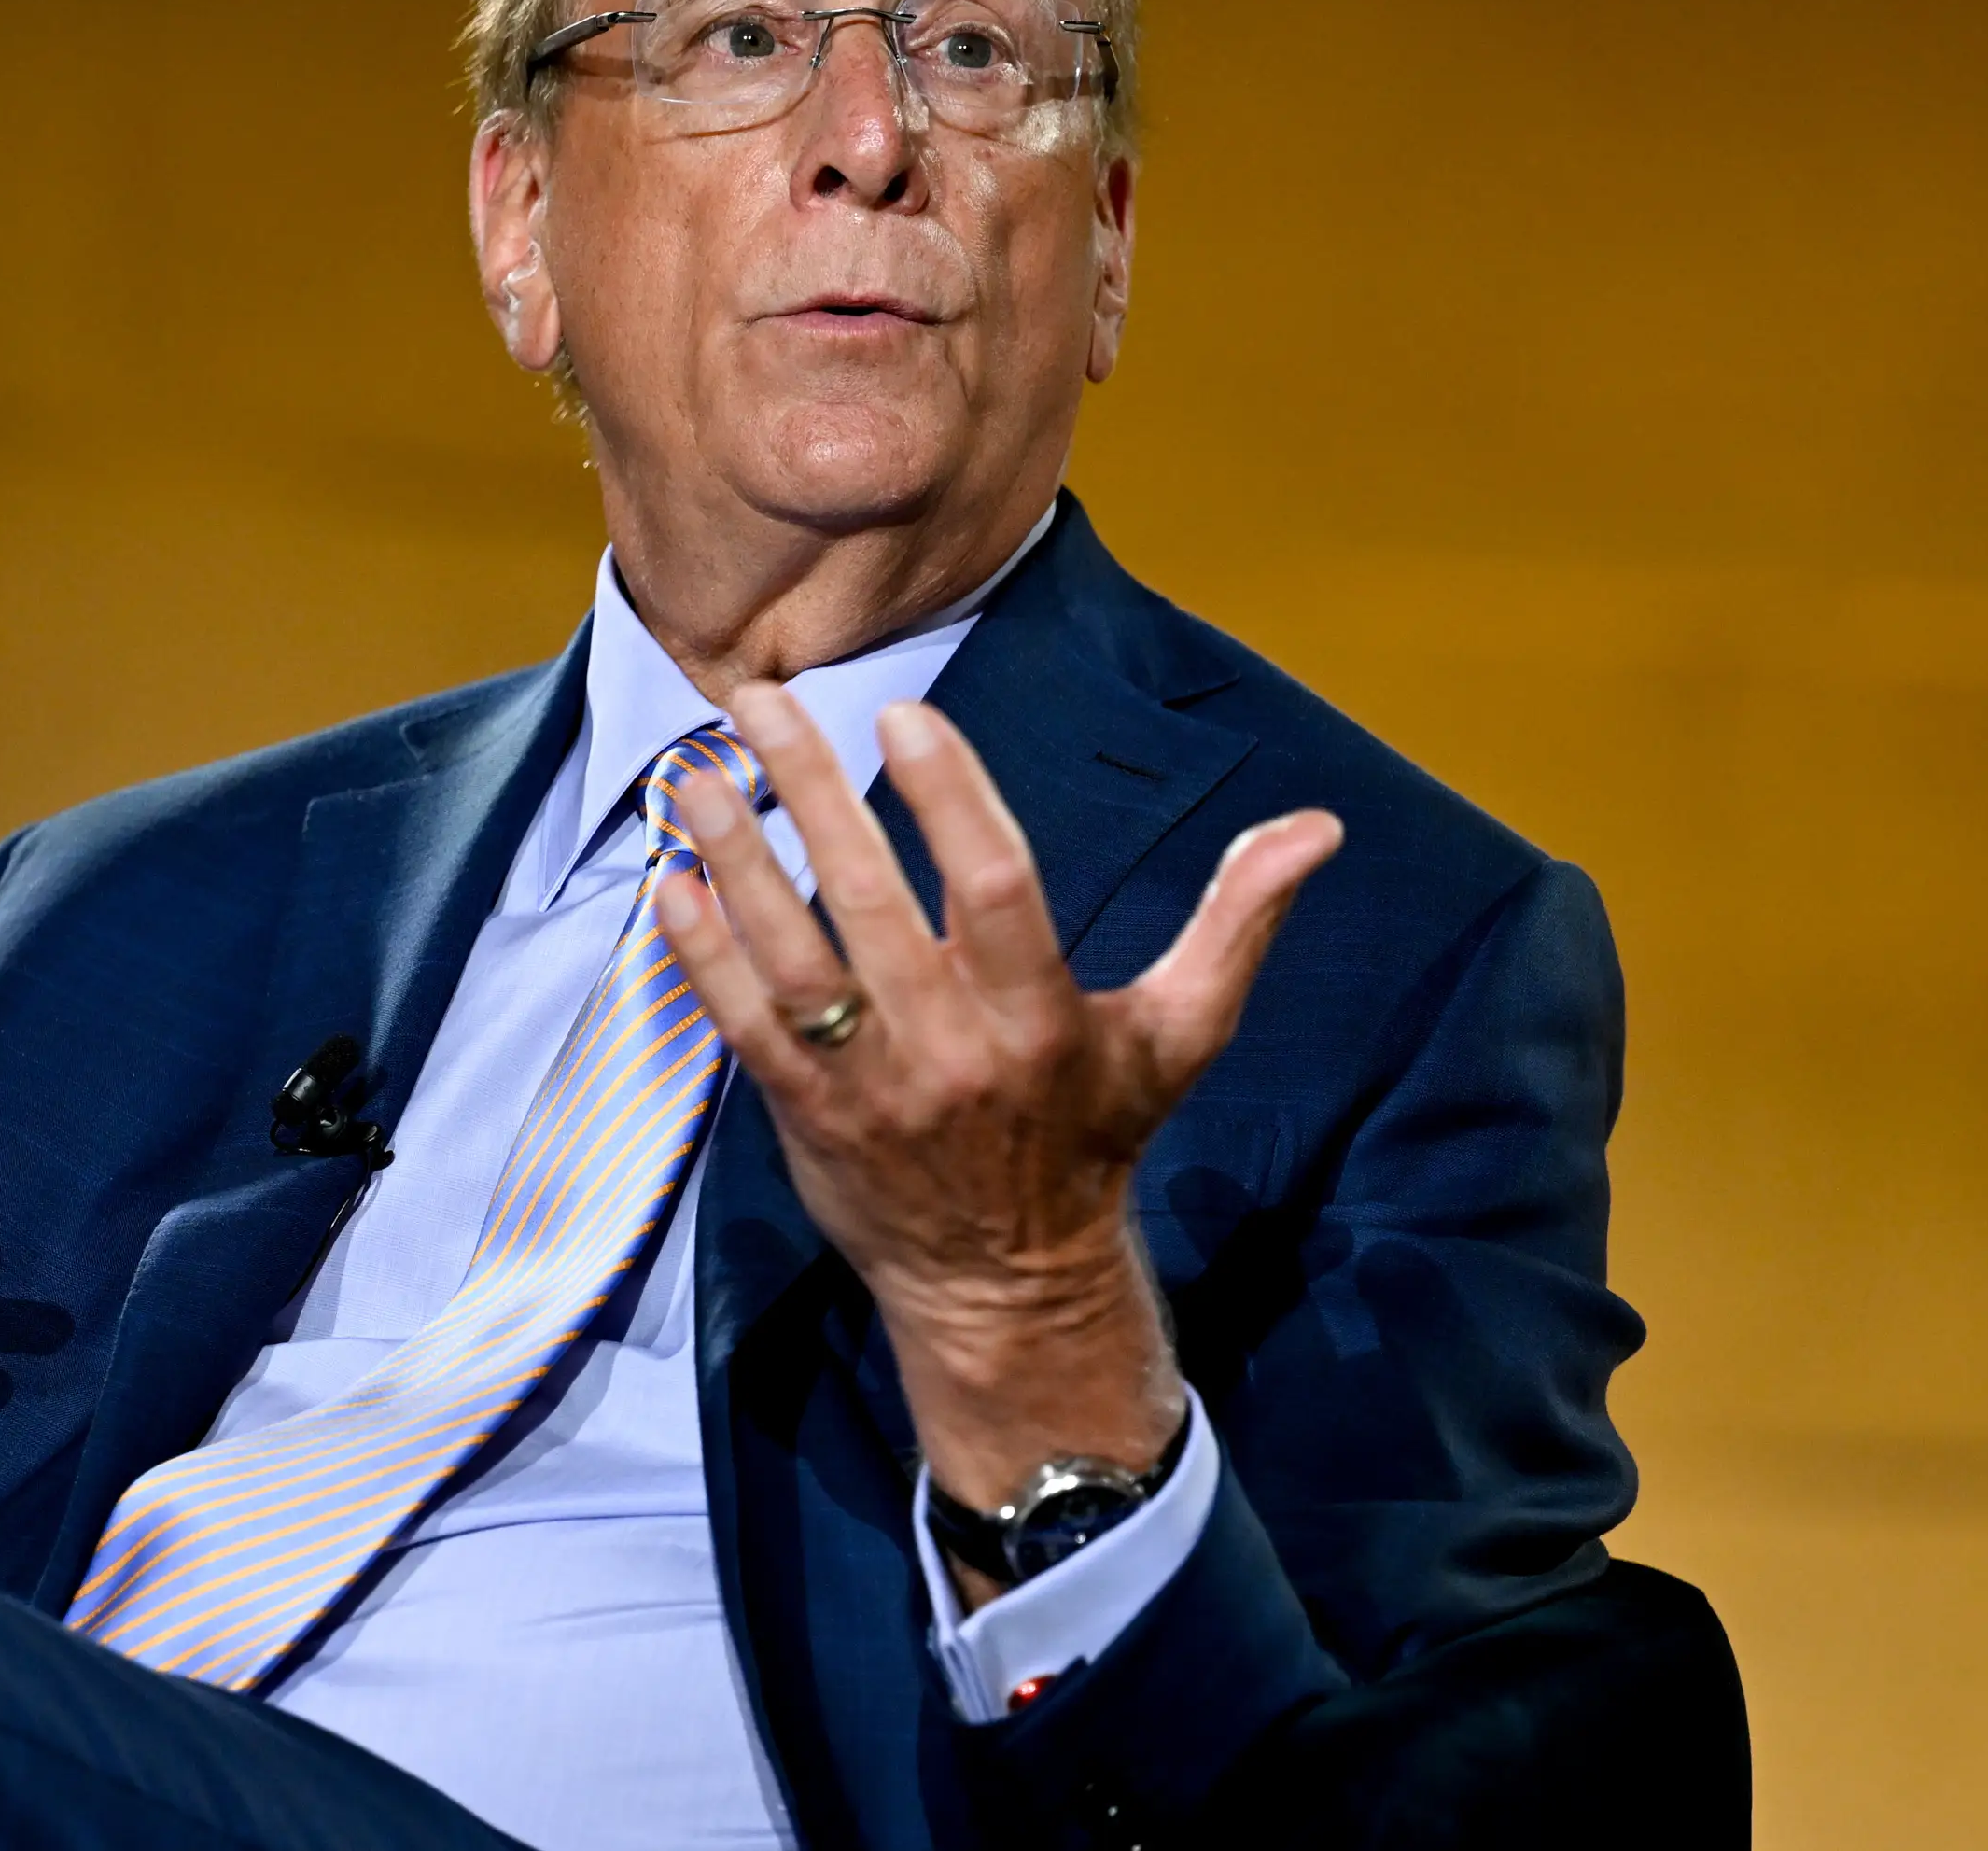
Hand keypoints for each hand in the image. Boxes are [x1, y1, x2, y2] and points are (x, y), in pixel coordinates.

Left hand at [652, 683, 1338, 1547]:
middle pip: (873, 903)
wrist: (1010, 1289)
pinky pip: (743, 1025)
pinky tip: (672, 879)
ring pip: (790, 958)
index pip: (997, 889)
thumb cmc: (1093, 1138)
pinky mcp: (806, 1119)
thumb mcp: (1179, 1037)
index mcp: (1044, 1017)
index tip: (903, 718)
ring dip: (737, 858)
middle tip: (767, 698)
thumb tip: (1316, 828)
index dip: (952, 800)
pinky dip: (703, 953)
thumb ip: (1237, 923)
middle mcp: (953, 1049)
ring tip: (695, 770)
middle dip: (815, 793)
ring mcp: (870, 1087)